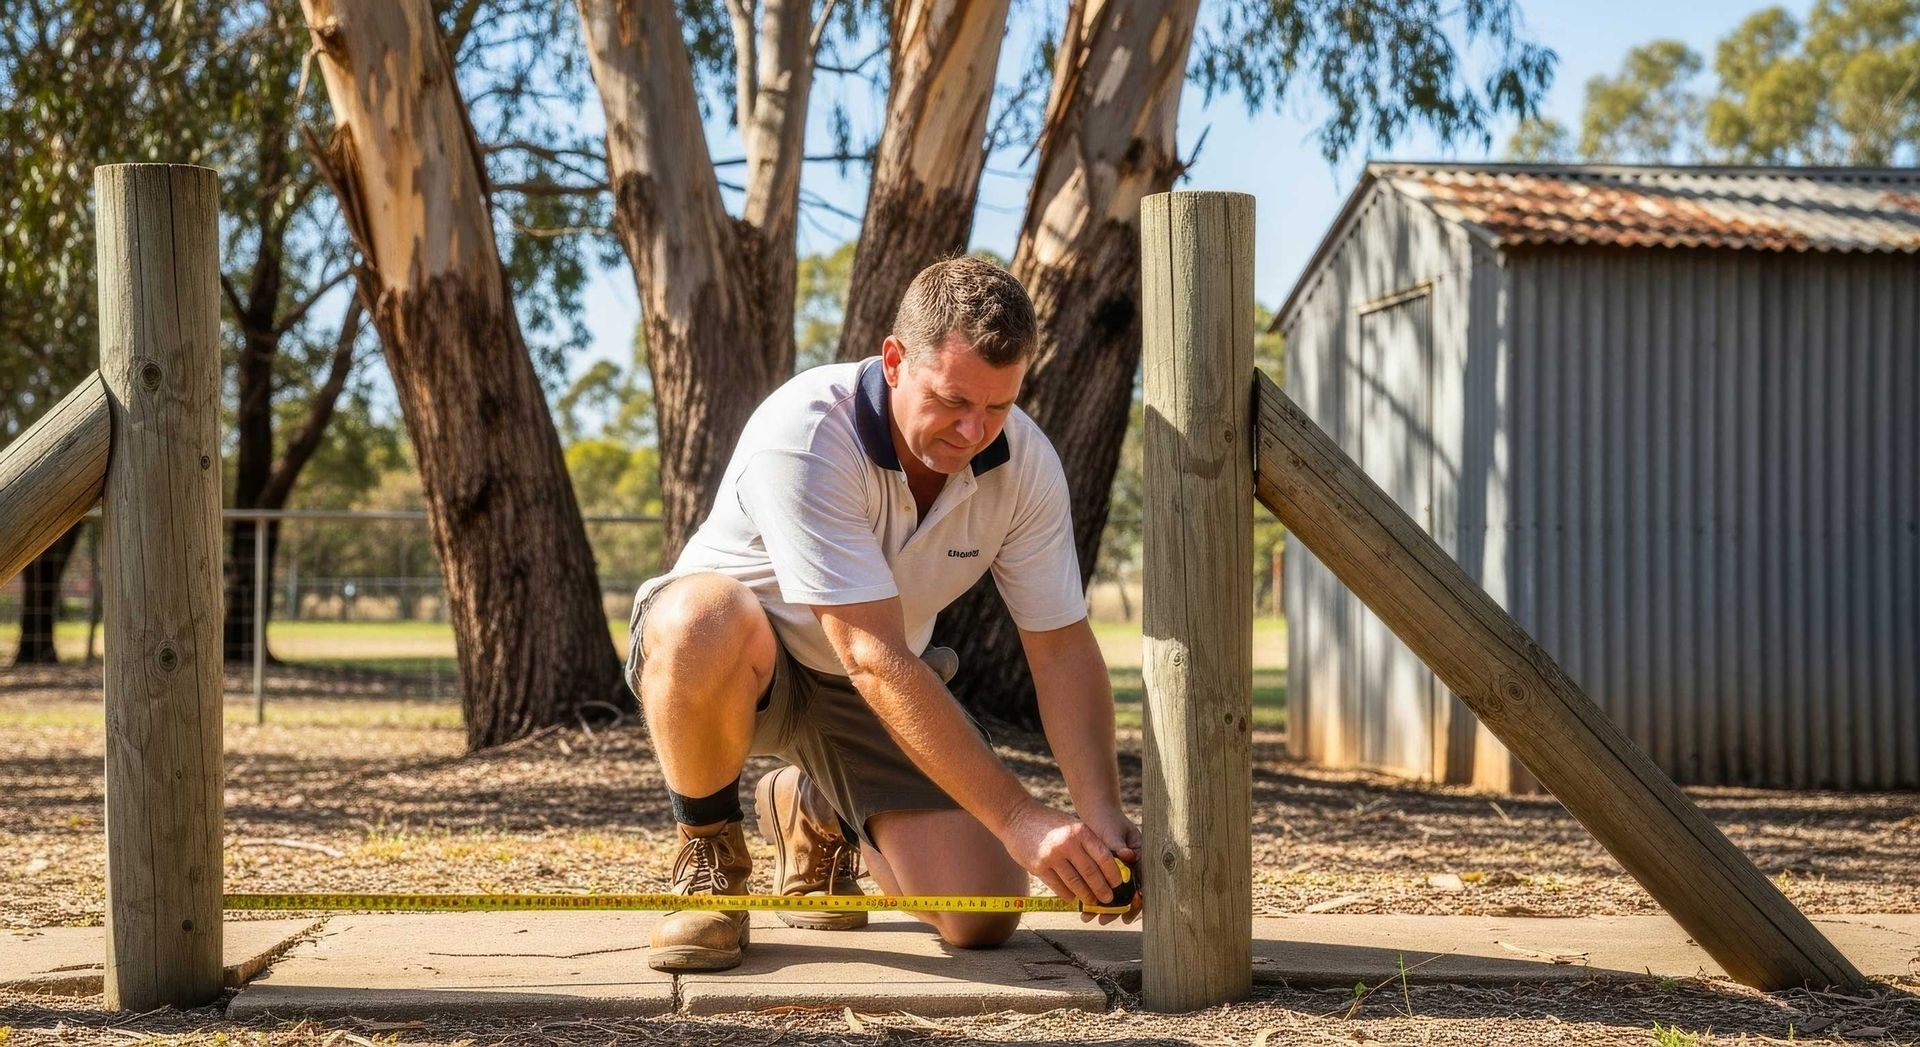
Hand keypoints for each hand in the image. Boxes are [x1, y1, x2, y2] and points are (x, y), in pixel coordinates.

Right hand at [998, 799, 1130, 911]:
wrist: (1016, 816)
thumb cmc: (1047, 821)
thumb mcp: (1071, 825)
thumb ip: (1087, 842)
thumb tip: (1107, 866)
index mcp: (1080, 831)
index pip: (1103, 857)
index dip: (1113, 874)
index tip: (1117, 883)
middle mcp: (1067, 844)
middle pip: (1091, 874)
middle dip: (1102, 890)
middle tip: (1108, 898)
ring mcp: (1052, 857)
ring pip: (1076, 884)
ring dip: (1087, 896)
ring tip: (1092, 901)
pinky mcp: (1038, 867)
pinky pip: (1058, 887)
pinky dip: (1068, 895)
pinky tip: (1073, 897)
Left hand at [1078, 803, 1143, 925]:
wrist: (1098, 812)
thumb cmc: (1108, 820)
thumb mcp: (1114, 831)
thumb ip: (1119, 845)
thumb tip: (1128, 855)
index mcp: (1140, 857)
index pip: (1143, 885)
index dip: (1136, 902)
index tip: (1126, 915)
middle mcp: (1132, 866)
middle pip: (1128, 895)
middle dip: (1116, 910)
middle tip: (1102, 920)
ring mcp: (1120, 870)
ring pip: (1115, 894)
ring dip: (1103, 907)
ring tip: (1088, 917)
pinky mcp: (1106, 870)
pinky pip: (1103, 888)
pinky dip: (1095, 896)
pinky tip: (1084, 906)